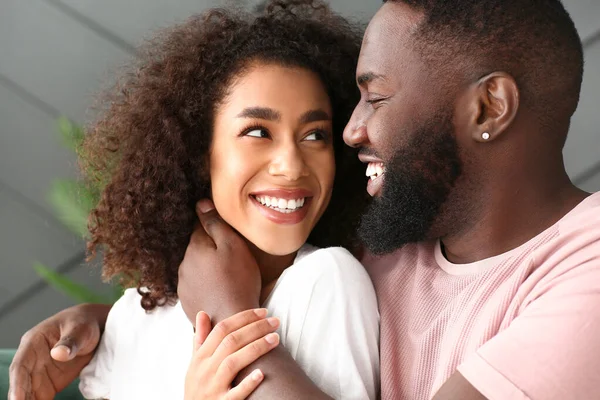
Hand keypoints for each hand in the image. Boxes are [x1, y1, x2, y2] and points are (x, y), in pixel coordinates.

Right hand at [8, 303, 109, 399]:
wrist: (95, 327)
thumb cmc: (83, 323)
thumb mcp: (80, 328)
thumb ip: (70, 340)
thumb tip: (59, 353)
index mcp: (33, 343)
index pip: (20, 366)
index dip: (18, 384)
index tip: (16, 399)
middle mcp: (33, 360)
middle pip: (23, 384)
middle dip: (21, 399)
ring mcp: (41, 373)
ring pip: (30, 393)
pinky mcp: (51, 383)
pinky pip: (42, 397)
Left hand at [178, 199, 261, 322]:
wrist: (232, 321)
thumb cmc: (238, 281)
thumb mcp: (233, 245)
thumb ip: (215, 223)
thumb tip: (200, 203)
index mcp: (194, 248)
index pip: (201, 227)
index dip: (216, 229)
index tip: (228, 236)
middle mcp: (183, 265)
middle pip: (198, 248)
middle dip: (212, 250)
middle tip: (233, 259)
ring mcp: (183, 286)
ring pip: (196, 268)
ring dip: (208, 268)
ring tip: (228, 277)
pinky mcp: (187, 302)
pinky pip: (196, 286)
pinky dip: (206, 285)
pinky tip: (220, 291)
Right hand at [184, 309, 279, 399]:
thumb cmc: (197, 388)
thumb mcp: (195, 364)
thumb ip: (201, 339)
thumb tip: (202, 313)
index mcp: (200, 358)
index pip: (221, 329)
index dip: (243, 318)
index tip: (263, 312)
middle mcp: (204, 370)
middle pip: (230, 342)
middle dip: (255, 328)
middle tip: (275, 321)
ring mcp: (212, 388)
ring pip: (233, 363)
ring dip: (256, 348)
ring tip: (275, 338)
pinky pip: (235, 394)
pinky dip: (248, 383)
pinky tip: (261, 374)